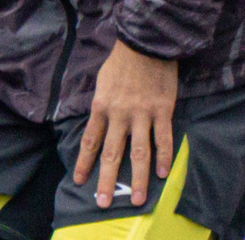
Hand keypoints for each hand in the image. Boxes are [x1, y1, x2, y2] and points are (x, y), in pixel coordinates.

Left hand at [74, 41, 177, 208]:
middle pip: (112, 154)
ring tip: (139, 200)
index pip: (90, 141)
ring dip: (139, 178)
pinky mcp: (162, 110)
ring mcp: (142, 114)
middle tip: (104, 203)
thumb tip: (98, 124)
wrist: (147, 41)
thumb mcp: (102, 82)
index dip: (84, 163)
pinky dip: (164, 158)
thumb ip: (101, 105)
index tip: (80, 181)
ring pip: (139, 152)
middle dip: (107, 181)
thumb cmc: (123, 60)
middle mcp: (119, 114)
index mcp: (101, 106)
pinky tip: (163, 174)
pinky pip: (163, 139)